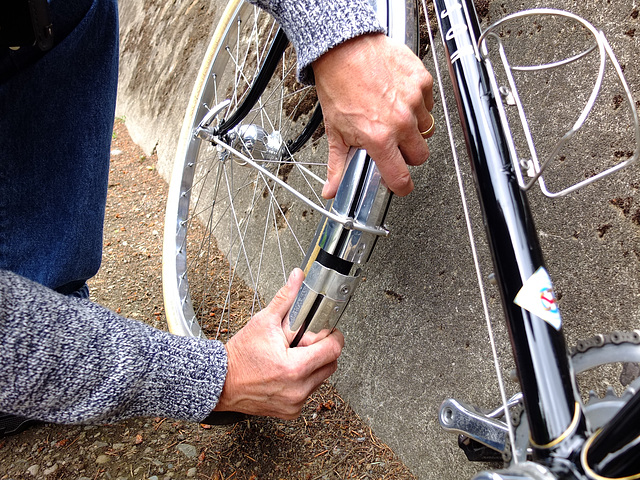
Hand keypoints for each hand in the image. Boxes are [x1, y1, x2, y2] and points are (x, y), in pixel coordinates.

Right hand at [214, 269, 344, 418]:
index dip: (332, 335)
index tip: (325, 329)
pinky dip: (302, 381)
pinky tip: (285, 372)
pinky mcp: (291, 411)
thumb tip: (298, 278)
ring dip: (312, 365)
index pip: (333, 349)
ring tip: (290, 356)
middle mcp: (298, 389)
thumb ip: (285, 299)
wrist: (220, 383)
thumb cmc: (239, 355)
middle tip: (302, 342)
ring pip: (321, 378)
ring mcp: (295, 403)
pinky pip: (309, 391)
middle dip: (321, 350)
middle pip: (330, 364)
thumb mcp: (263, 322)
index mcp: (294, 368)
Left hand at [313, 33, 434, 198]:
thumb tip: (332, 190)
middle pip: (420, 156)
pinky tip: (399, 98)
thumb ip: (337, 165)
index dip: (401, 186)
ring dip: (413, 129)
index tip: (399, 183)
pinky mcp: (422, 82)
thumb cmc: (338, 85)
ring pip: (426, 130)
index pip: (400, 177)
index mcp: (379, 138)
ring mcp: (414, 101)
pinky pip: (429, 104)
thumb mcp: (335, 132)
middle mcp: (400, 122)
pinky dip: (417, 105)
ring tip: (394, 116)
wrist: (344, 48)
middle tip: (393, 144)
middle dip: (408, 155)